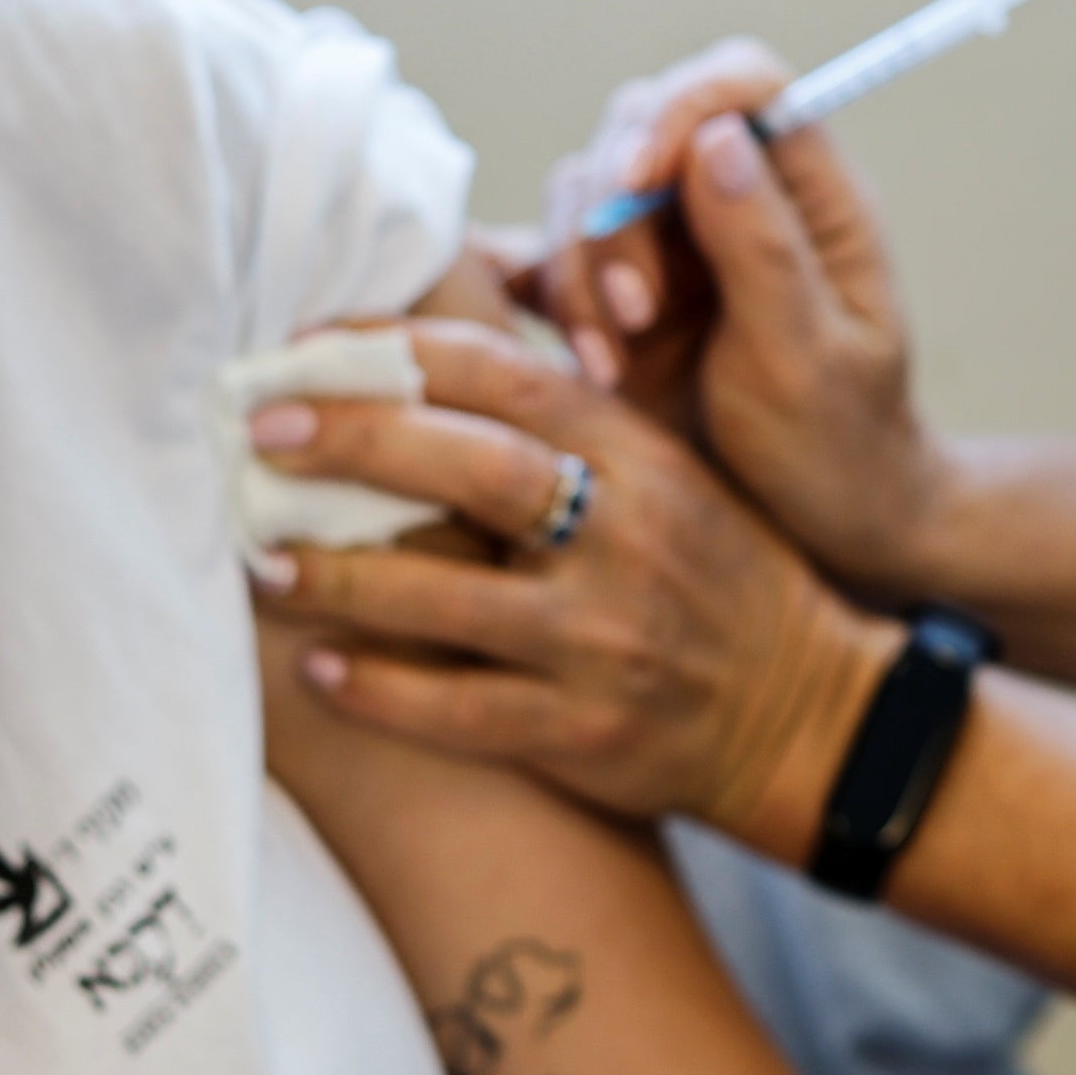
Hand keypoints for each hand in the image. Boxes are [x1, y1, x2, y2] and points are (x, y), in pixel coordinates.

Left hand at [253, 319, 890, 855]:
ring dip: (341, 575)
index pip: (508, 378)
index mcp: (643, 459)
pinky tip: (319, 671)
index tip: (310, 343)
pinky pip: (460, 710)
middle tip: (262, 426)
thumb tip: (427, 368)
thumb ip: (574, 428)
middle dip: (353, 440)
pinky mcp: (585, 732)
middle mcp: (626, 540)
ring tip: (263, 558)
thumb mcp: (675, 476)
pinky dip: (382, 690)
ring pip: (447, 600)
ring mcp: (604, 641)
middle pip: (472, 468)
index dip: (399, 351)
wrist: (813, 717)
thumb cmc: (722, 580)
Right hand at [517, 44, 958, 590]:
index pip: (741, 85)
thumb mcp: (812, 358)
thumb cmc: (838, 447)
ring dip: (579, 270)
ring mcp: (669, 247)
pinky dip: (545, 300)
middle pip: (639, 128)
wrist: (818, 535)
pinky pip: (548, 260)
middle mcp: (733, 201)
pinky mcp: (613, 298)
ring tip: (612, 364)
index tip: (637, 174)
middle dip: (616, 211)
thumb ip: (763, 247)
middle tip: (635, 315)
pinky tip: (576, 363)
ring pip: (583, 193)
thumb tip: (718, 134)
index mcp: (808, 196)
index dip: (680, 106)